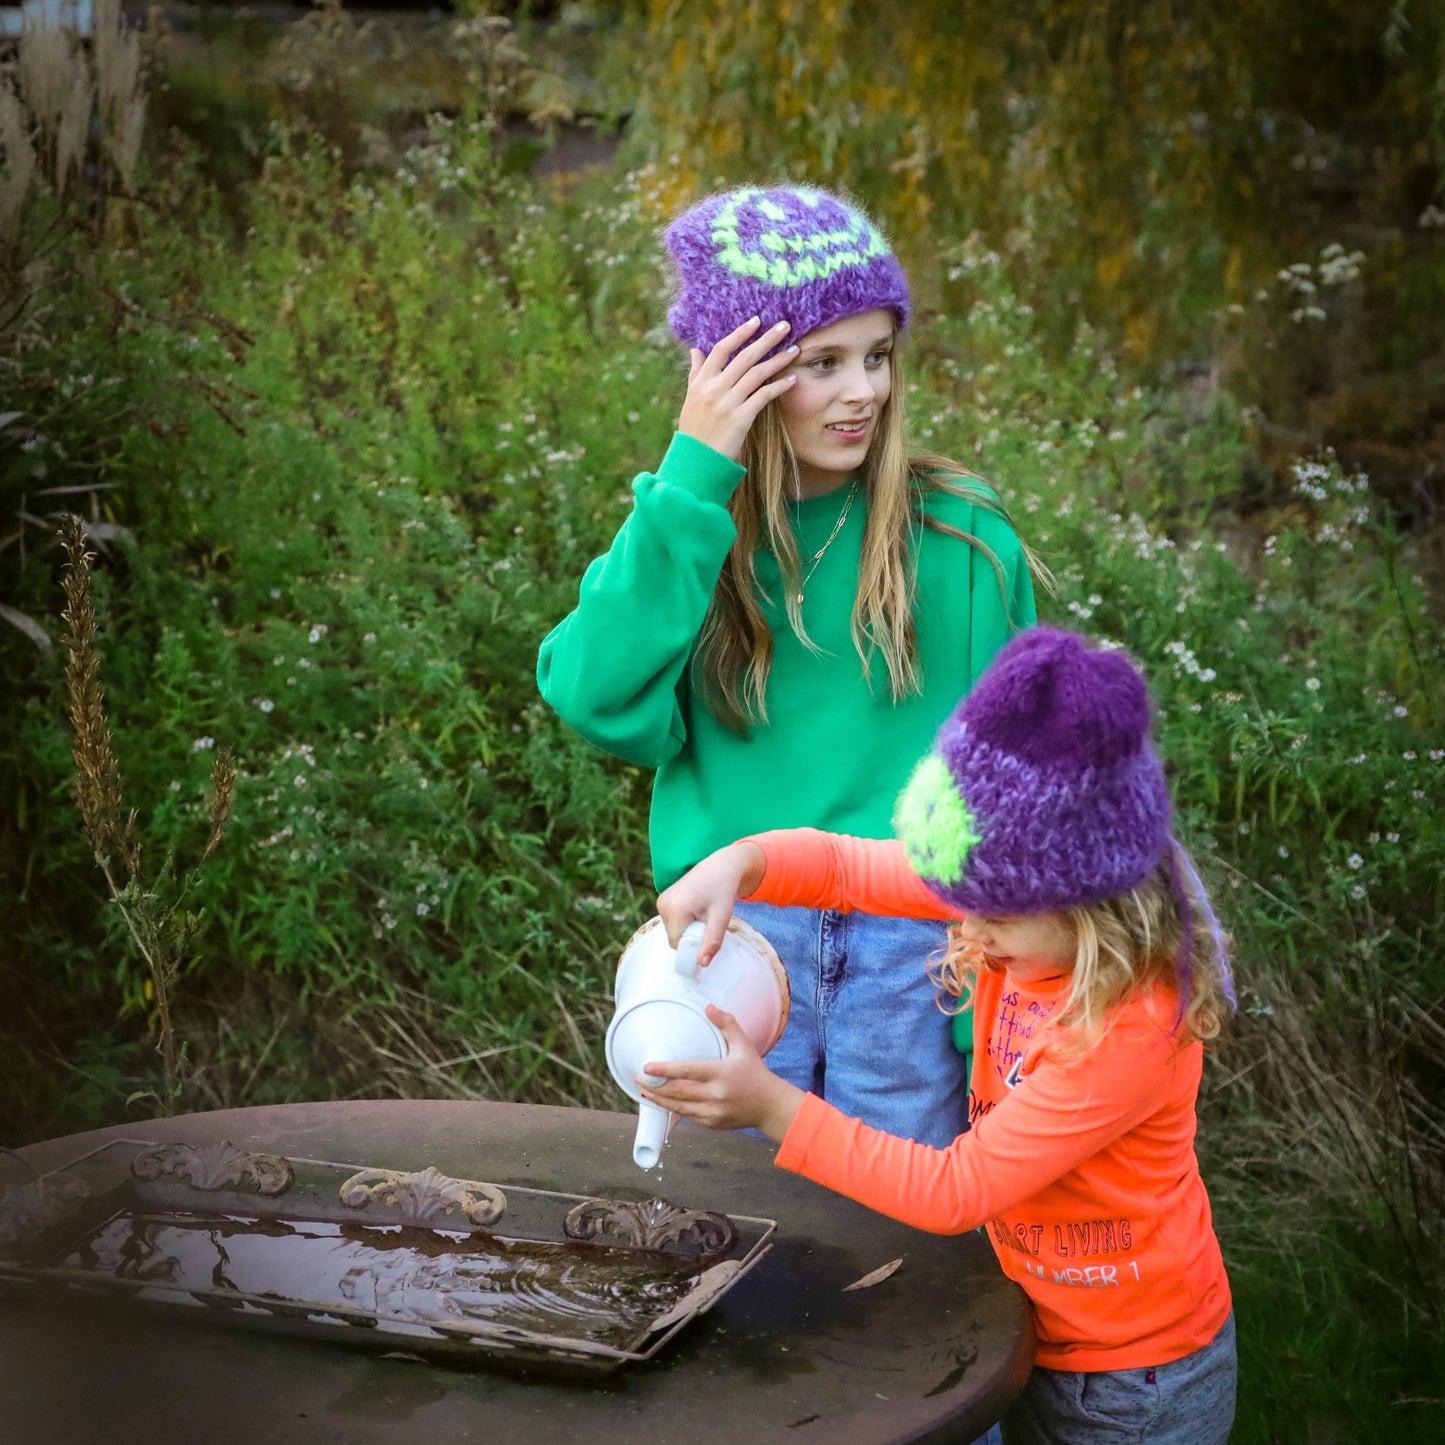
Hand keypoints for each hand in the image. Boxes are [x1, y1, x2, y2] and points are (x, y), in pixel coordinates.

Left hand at [640, 1005, 804, 1140]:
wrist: (770, 1106)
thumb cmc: (756, 1072)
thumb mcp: (744, 1045)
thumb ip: (727, 1024)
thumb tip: (709, 1007)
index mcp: (722, 1073)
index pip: (687, 1071)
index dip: (664, 1070)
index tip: (646, 1068)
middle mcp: (716, 1094)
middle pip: (678, 1091)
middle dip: (655, 1086)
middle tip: (638, 1077)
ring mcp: (714, 1112)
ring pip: (679, 1107)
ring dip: (659, 1100)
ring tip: (644, 1090)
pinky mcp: (713, 1123)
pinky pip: (688, 1116)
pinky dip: (673, 1109)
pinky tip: (663, 1102)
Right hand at [657, 841, 765, 966]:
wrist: (720, 866)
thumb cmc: (723, 889)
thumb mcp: (722, 917)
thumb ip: (712, 941)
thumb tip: (702, 964)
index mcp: (674, 909)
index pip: (678, 944)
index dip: (693, 946)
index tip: (709, 936)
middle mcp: (663, 905)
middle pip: (675, 938)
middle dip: (692, 937)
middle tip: (709, 922)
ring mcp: (661, 902)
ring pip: (674, 931)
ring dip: (689, 930)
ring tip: (704, 914)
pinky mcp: (664, 900)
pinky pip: (673, 923)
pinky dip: (685, 922)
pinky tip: (697, 910)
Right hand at [676, 317, 798, 460]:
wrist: (696, 461)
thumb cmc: (695, 431)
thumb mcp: (691, 399)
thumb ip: (695, 373)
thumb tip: (696, 350)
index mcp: (701, 381)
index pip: (722, 349)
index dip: (740, 333)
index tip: (757, 321)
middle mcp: (714, 388)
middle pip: (744, 356)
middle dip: (766, 339)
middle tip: (785, 325)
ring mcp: (727, 403)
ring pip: (756, 374)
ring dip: (778, 360)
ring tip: (795, 349)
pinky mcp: (740, 418)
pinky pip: (763, 396)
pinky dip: (778, 386)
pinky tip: (791, 379)